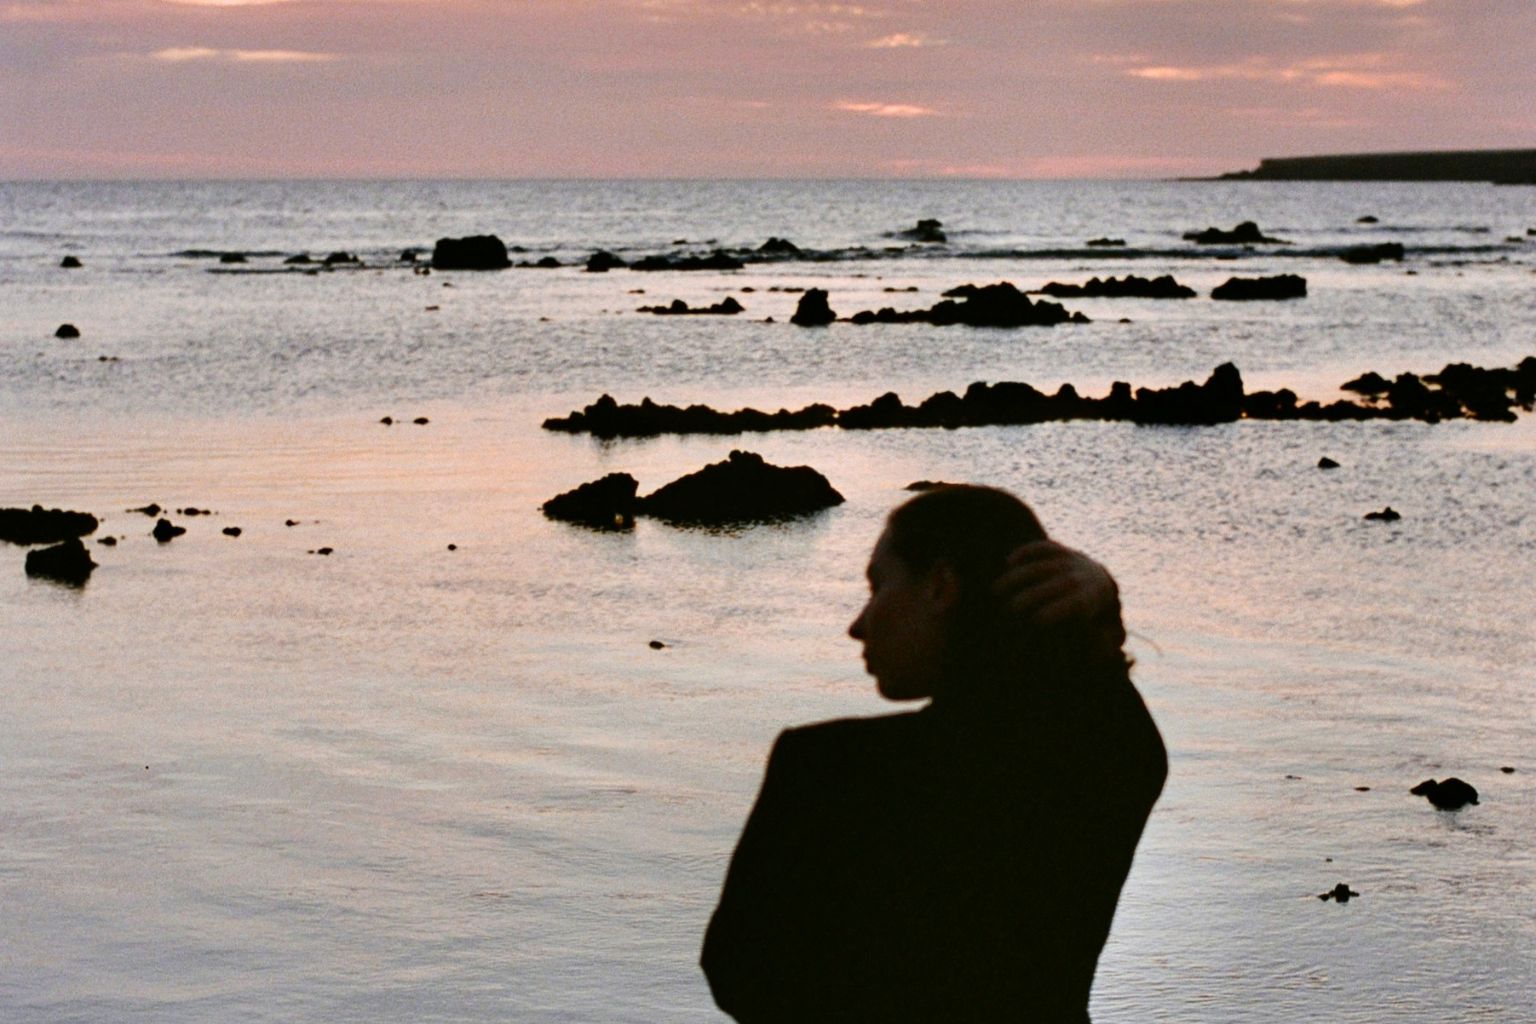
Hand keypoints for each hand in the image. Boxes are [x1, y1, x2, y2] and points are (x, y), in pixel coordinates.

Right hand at [993, 540, 1124, 647]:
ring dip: (1017, 576)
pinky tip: (1009, 562)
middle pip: (1053, 585)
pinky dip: (1026, 551)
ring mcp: (1071, 561)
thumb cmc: (1096, 619)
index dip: (1052, 613)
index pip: (1074, 605)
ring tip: (996, 591)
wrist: (1101, 582)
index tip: (1032, 623)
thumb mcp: (1107, 636)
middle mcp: (1082, 577)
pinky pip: (1043, 547)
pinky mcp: (1060, 550)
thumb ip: (1102, 647)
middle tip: (1007, 611)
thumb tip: (1092, 650)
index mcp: (1092, 600)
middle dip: (1027, 598)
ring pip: (1043, 565)